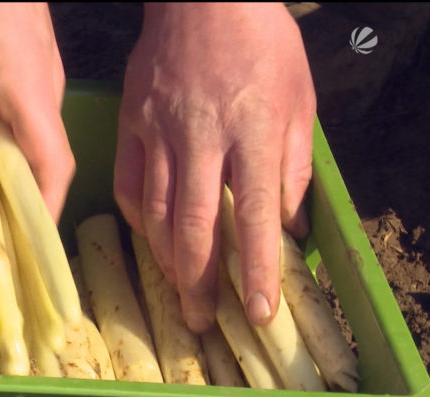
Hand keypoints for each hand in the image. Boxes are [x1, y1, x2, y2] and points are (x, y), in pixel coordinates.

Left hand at [0, 2, 72, 219]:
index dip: (43, 209)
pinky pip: (24, 122)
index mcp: (26, 84)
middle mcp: (43, 87)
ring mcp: (40, 77)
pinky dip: (4, 153)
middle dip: (23, 207)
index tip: (22, 250)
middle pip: (46, 161)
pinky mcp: (27, 68)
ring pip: (35, 143)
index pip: (53, 162)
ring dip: (12, 181)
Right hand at [114, 3, 314, 330]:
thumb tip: (287, 224)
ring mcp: (158, 131)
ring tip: (176, 290)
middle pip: (195, 226)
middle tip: (198, 320)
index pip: (255, 216)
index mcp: (253, 130)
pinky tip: (151, 237)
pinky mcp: (131, 123)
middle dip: (197, 282)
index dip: (256, 269)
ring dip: (167, 259)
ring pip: (157, 211)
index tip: (256, 311)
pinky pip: (130, 183)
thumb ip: (293, 166)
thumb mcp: (300, 99)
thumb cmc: (261, 42)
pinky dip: (140, 218)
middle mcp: (201, 138)